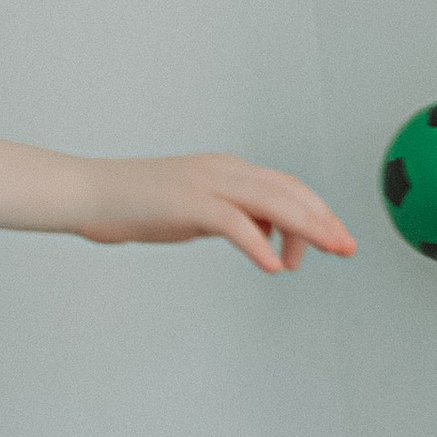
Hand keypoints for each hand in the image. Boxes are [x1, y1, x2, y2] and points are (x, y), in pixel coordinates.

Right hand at [78, 154, 355, 270]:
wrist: (89, 193)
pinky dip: (258, 243)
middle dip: (324, 220)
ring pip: (273, 201)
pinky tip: (275, 266)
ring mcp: (207, 184)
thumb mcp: (195, 213)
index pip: (287, 188)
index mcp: (228, 170)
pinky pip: (233, 222)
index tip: (333, 241)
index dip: (316, 214)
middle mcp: (224, 171)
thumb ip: (231, 219)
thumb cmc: (136, 206)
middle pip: (290, 192)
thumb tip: (263, 237)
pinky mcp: (187, 203)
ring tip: (329, 251)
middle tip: (347, 247)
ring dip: (307, 228)